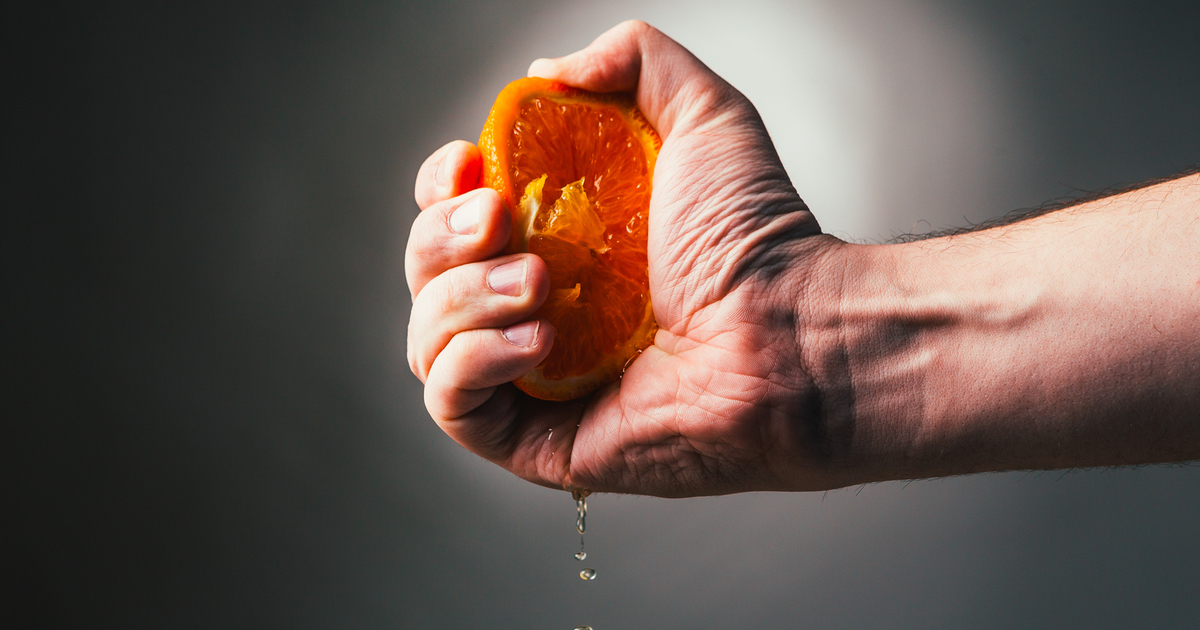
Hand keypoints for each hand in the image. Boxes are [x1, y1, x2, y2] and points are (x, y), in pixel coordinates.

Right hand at [406, 20, 842, 496]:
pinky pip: (451, 407)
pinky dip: (470, 363)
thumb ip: (634, 59)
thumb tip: (549, 73)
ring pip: (426, 339)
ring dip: (463, 298)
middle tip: (502, 221)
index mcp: (558, 241)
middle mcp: (536, 308)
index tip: (476, 168)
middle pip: (426, 271)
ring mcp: (534, 379)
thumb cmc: (758, 238)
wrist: (788, 331)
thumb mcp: (703, 115)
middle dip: (443, 239)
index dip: (444, 188)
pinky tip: (536, 340)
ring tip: (539, 284)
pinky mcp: (537, 442)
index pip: (452, 216)